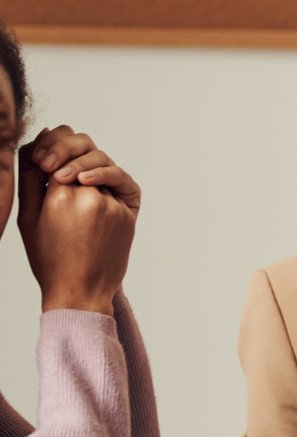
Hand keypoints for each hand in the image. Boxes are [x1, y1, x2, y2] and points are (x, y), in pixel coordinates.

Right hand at [17, 127, 141, 314]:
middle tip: (54, 162)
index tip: (41, 159)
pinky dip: (104, 179)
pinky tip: (88, 188)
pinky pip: (119, 183)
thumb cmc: (49, 258)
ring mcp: (114, 204)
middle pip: (86, 148)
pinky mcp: (129, 213)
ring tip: (69, 177)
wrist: (80, 291)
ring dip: (87, 163)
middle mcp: (92, 196)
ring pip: (104, 163)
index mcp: (61, 196)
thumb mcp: (28, 218)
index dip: (51, 145)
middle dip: (69, 146)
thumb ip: (30, 179)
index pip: (59, 148)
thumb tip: (38, 144)